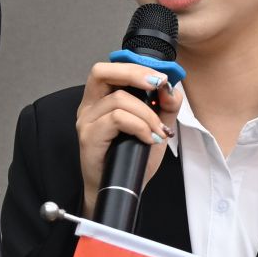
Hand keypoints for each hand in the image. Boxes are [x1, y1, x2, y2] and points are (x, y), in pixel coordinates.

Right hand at [77, 61, 182, 215]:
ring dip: (146, 114)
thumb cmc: (132, 159)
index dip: (137, 67)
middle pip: (102, 72)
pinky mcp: (89, 137)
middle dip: (134, 74)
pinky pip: (117, 119)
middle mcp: (90, 106)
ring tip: (157, 130)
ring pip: (118, 100)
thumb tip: (170, 88)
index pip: (112, 69)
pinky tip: (148, 138)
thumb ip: (166, 106)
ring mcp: (87, 121)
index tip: (161, 78)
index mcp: (102, 99)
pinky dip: (139, 126)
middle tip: (158, 85)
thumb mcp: (156, 127)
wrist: (121, 189)